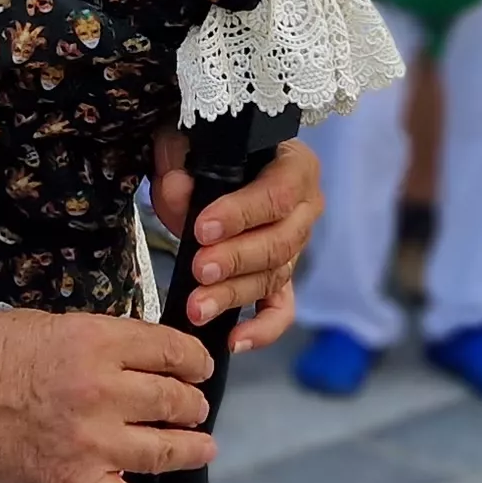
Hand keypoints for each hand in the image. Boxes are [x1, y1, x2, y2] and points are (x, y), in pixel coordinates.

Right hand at [0, 309, 213, 482]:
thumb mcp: (50, 325)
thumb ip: (96, 344)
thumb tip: (129, 358)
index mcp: (99, 342)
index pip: (173, 351)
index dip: (195, 362)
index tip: (198, 370)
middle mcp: (106, 390)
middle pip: (177, 401)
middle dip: (193, 406)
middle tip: (193, 410)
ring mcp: (94, 441)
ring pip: (168, 452)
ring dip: (191, 450)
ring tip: (199, 449)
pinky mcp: (73, 482)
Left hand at [152, 135, 320, 347]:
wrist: (213, 165)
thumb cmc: (206, 149)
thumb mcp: (188, 142)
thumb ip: (179, 159)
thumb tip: (177, 189)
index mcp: (294, 167)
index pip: (277, 194)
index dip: (241, 214)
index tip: (203, 229)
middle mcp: (304, 209)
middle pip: (280, 243)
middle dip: (237, 260)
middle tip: (200, 269)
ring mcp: (294, 248)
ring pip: (273, 277)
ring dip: (234, 295)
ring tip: (198, 307)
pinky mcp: (279, 278)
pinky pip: (280, 309)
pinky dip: (262, 329)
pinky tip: (235, 341)